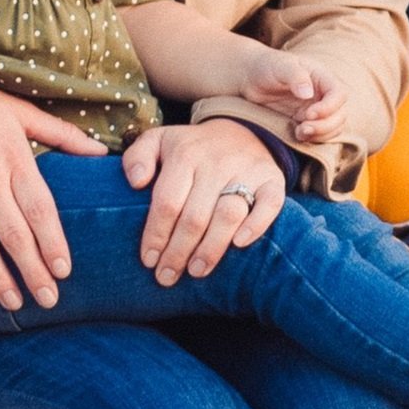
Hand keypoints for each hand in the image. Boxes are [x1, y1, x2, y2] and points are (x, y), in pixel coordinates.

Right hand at [0, 77, 105, 310]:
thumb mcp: (22, 112)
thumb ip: (63, 135)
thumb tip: (101, 152)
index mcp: (14, 157)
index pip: (40, 209)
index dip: (53, 242)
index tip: (64, 270)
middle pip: (14, 234)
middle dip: (33, 270)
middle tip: (48, 299)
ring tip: (14, 302)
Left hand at [119, 119, 284, 283]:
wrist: (241, 131)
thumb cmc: (192, 148)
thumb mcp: (158, 141)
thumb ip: (137, 157)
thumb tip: (135, 183)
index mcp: (185, 154)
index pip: (167, 202)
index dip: (156, 235)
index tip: (148, 260)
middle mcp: (216, 163)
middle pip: (195, 216)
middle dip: (178, 252)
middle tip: (167, 276)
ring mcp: (247, 171)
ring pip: (228, 215)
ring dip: (211, 248)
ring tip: (196, 271)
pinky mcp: (272, 180)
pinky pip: (270, 205)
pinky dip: (256, 226)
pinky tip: (239, 245)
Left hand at [241, 51, 346, 153]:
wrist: (250, 78)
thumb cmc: (266, 66)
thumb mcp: (279, 66)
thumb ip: (295, 76)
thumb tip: (307, 93)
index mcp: (321, 77)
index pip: (339, 94)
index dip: (329, 107)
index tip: (309, 114)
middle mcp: (323, 94)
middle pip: (341, 114)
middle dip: (325, 126)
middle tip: (303, 128)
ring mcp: (317, 109)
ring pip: (334, 127)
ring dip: (321, 135)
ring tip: (299, 133)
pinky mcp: (307, 122)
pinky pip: (321, 135)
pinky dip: (314, 139)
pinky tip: (297, 136)